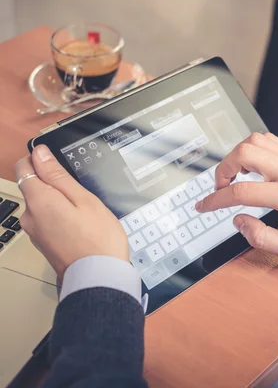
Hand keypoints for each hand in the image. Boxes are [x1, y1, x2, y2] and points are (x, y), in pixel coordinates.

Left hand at [15, 145, 127, 278]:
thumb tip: (40, 155)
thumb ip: (57, 175)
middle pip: (33, 185)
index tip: (59, 164)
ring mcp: (34, 231)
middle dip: (53, 183)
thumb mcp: (84, 199)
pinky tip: (79, 225)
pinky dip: (60, 217)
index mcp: (38, 200)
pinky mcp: (42, 241)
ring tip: (84, 212)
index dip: (41, 159)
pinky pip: (46, 219)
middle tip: (81, 193)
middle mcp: (30, 215)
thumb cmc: (97, 239)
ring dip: (58, 201)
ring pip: (41, 203)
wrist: (99, 276)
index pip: (24, 166)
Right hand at [196, 133, 277, 260]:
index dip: (215, 199)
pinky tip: (252, 167)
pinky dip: (253, 149)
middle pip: (244, 153)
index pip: (241, 191)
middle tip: (220, 187)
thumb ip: (261, 238)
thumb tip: (239, 220)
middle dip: (222, 169)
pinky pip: (269, 140)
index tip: (204, 206)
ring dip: (237, 155)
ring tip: (235, 176)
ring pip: (256, 140)